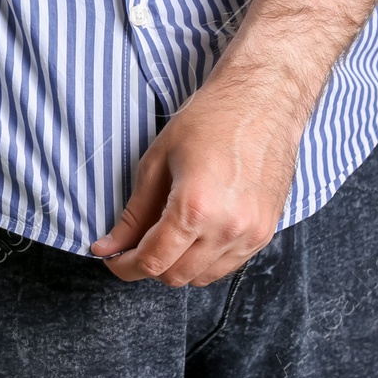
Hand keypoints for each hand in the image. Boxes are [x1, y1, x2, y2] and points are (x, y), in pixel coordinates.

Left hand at [89, 80, 300, 286]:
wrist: (263, 100)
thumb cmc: (210, 119)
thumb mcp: (158, 160)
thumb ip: (134, 212)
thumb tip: (110, 246)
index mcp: (195, 207)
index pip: (153, 261)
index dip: (125, 266)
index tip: (112, 259)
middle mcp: (227, 228)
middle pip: (176, 275)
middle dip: (148, 266)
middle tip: (133, 244)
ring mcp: (252, 233)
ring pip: (203, 277)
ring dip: (178, 265)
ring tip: (166, 235)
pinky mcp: (267, 231)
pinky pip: (228, 265)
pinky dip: (206, 259)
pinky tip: (195, 233)